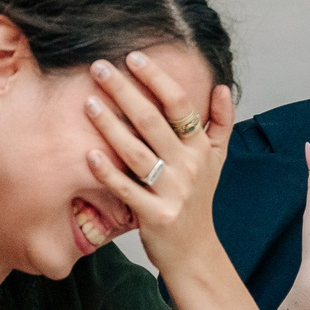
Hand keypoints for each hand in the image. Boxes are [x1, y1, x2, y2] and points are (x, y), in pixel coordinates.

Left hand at [83, 52, 232, 277]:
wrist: (195, 252)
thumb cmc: (198, 201)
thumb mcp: (217, 161)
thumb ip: (221, 123)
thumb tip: (221, 87)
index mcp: (201, 148)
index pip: (179, 104)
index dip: (156, 78)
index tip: (133, 57)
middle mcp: (189, 166)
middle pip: (152, 121)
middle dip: (124, 91)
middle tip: (98, 67)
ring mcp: (172, 191)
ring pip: (137, 152)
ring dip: (110, 126)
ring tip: (88, 102)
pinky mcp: (155, 216)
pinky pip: (128, 190)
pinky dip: (108, 173)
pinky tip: (89, 155)